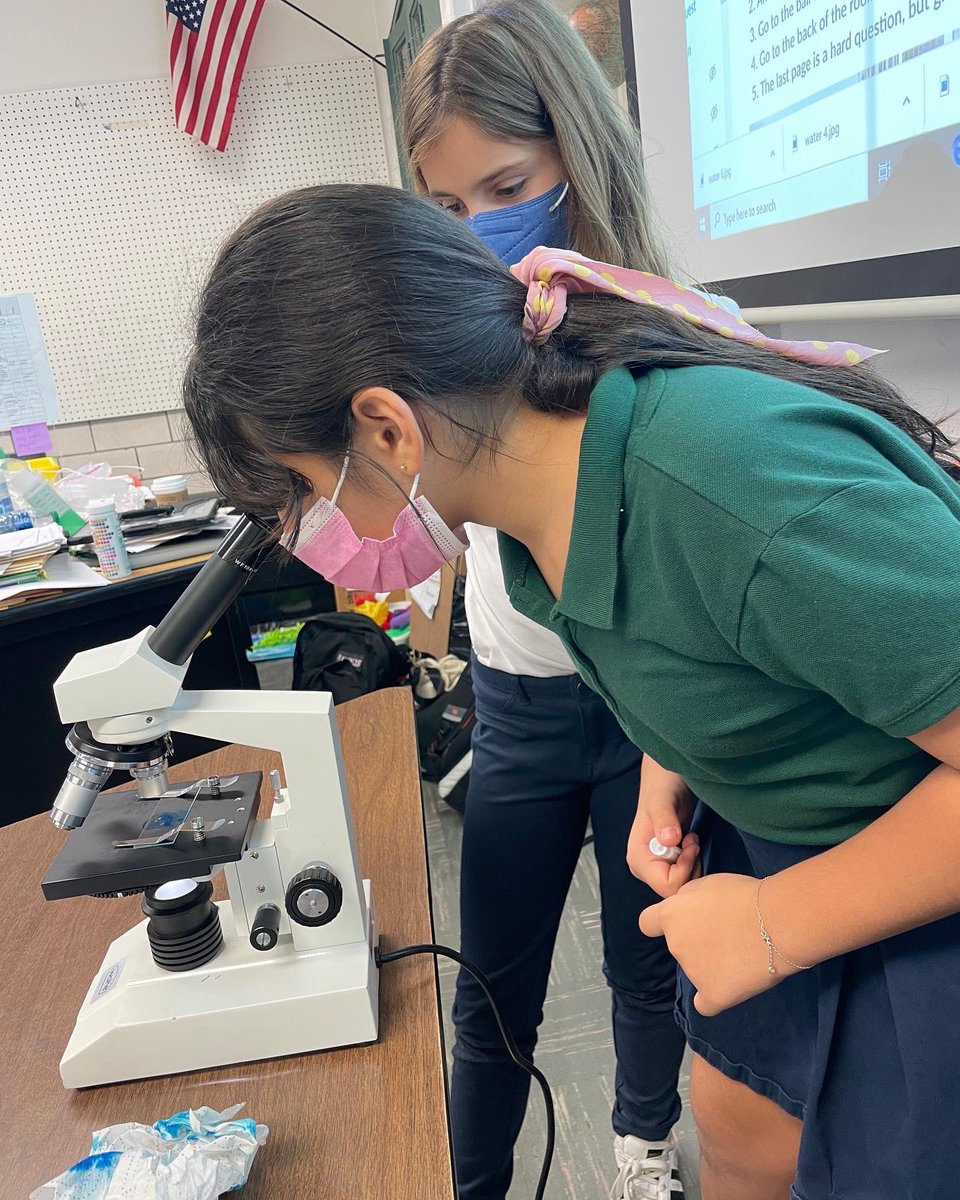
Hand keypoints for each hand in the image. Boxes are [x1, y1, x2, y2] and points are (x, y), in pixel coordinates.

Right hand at [627, 759, 698, 896]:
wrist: (667, 777)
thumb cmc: (663, 785)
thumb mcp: (663, 800)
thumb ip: (664, 819)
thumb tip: (669, 840)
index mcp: (638, 858)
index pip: (667, 885)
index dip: (685, 868)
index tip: (691, 842)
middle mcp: (644, 867)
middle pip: (675, 890)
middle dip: (691, 868)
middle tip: (693, 840)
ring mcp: (655, 866)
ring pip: (682, 885)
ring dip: (693, 863)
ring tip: (692, 838)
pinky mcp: (667, 863)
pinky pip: (684, 877)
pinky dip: (693, 862)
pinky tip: (691, 843)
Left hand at [639, 873, 795, 1015]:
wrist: (775, 921)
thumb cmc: (744, 896)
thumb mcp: (707, 883)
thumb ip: (689, 898)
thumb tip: (686, 910)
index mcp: (671, 915)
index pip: (648, 923)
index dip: (663, 924)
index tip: (680, 923)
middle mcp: (676, 945)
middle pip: (680, 945)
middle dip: (697, 941)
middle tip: (728, 933)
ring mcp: (693, 972)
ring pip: (697, 970)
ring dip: (712, 964)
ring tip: (743, 952)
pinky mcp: (714, 995)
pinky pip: (705, 1005)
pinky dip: (714, 997)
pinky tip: (727, 988)